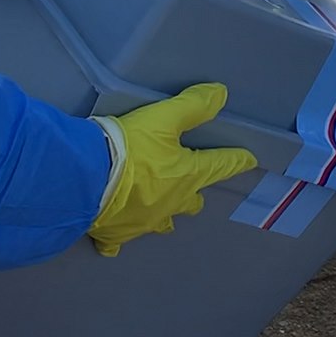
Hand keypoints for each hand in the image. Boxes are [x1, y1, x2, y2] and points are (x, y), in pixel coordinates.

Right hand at [88, 83, 257, 256]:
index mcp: (186, 176)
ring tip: (160, 211)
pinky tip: (113, 242)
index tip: (249, 160)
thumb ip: (192, 106)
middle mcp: (171, 203)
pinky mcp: (116, 233)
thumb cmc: (129, 147)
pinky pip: (118, 241)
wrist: (86, 179)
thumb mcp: (162, 118)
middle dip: (194, 196)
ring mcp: (144, 222)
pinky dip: (118, 239)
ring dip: (163, 215)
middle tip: (193, 190)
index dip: (235, 160)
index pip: (219, 165)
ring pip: (161, 222)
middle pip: (191, 202)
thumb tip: (221, 94)